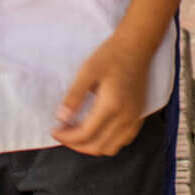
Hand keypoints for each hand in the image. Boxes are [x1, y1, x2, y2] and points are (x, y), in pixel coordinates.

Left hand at [53, 34, 153, 155]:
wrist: (137, 46)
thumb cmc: (111, 55)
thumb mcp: (87, 71)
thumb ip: (74, 96)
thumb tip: (61, 118)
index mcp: (111, 106)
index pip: (85, 134)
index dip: (66, 137)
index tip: (54, 130)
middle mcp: (125, 117)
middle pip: (97, 146)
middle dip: (76, 145)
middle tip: (63, 134)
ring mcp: (134, 118)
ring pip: (111, 148)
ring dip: (92, 146)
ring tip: (78, 135)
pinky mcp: (139, 116)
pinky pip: (123, 141)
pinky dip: (108, 143)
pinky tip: (98, 132)